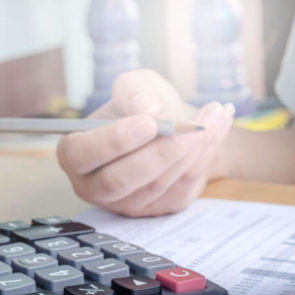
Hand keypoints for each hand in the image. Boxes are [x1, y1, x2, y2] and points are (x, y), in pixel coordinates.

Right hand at [57, 70, 233, 216]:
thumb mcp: (136, 85)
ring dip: (191, 148)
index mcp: (76, 154)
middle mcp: (96, 186)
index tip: (149, 122)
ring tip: (214, 113)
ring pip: (158, 183)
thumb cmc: (145, 104)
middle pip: (120, 180)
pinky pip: (184, 185)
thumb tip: (149, 111)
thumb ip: (134, 91)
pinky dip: (206, 153)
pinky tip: (219, 125)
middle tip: (190, 126)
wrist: (175, 124)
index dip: (115, 140)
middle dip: (159, 152)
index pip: (81, 156)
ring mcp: (128, 203)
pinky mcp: (161, 208)